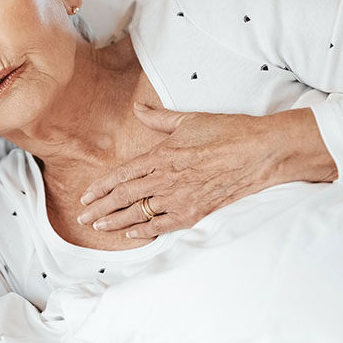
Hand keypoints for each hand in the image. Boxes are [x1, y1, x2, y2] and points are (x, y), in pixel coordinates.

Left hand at [76, 104, 336, 238]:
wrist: (260, 152)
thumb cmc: (226, 132)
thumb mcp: (189, 120)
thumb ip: (159, 118)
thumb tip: (139, 108)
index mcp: (162, 155)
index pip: (122, 175)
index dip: (101, 187)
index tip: (85, 196)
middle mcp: (166, 178)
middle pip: (125, 197)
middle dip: (101, 208)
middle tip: (82, 217)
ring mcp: (181, 198)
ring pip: (140, 214)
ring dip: (116, 221)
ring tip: (99, 227)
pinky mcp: (196, 212)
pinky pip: (164, 225)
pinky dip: (145, 231)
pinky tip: (131, 234)